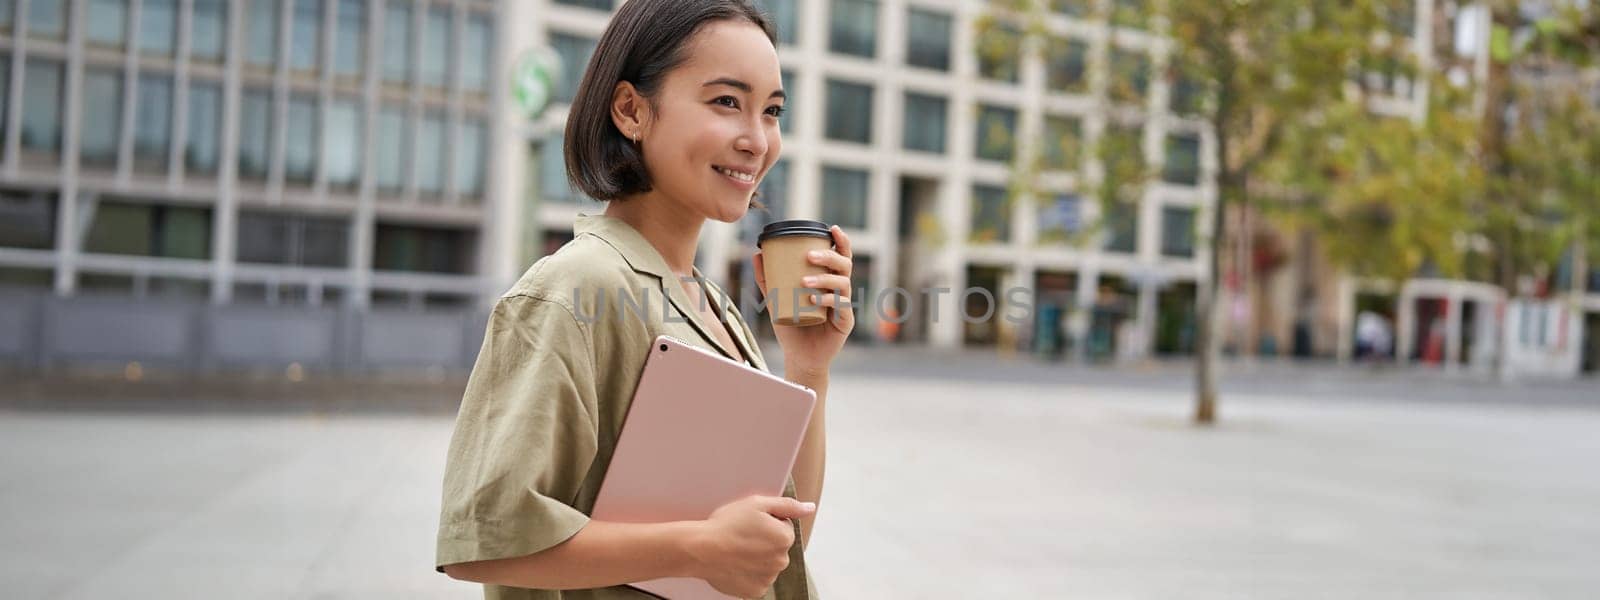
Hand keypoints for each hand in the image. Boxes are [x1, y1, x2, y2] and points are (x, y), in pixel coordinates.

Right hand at [685, 495, 815, 598]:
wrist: (700, 549)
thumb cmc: (726, 524)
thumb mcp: (757, 504)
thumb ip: (788, 506)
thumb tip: (809, 508)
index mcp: (785, 538)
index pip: (783, 527)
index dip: (766, 522)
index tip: (750, 523)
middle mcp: (781, 561)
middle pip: (776, 547)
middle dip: (763, 541)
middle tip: (742, 536)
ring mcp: (768, 578)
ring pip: (767, 564)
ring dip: (756, 558)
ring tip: (736, 550)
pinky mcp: (755, 591)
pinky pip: (757, 579)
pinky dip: (748, 573)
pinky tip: (735, 563)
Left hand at [753, 225, 854, 375]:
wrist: (800, 356)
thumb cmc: (791, 325)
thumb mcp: (775, 300)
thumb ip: (767, 278)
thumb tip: (756, 253)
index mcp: (829, 280)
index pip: (840, 256)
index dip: (840, 241)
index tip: (832, 228)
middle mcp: (840, 290)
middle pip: (844, 265)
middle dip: (829, 256)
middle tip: (810, 255)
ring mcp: (844, 305)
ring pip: (843, 283)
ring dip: (824, 278)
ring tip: (804, 282)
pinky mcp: (845, 321)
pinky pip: (841, 305)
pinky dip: (828, 299)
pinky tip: (814, 299)